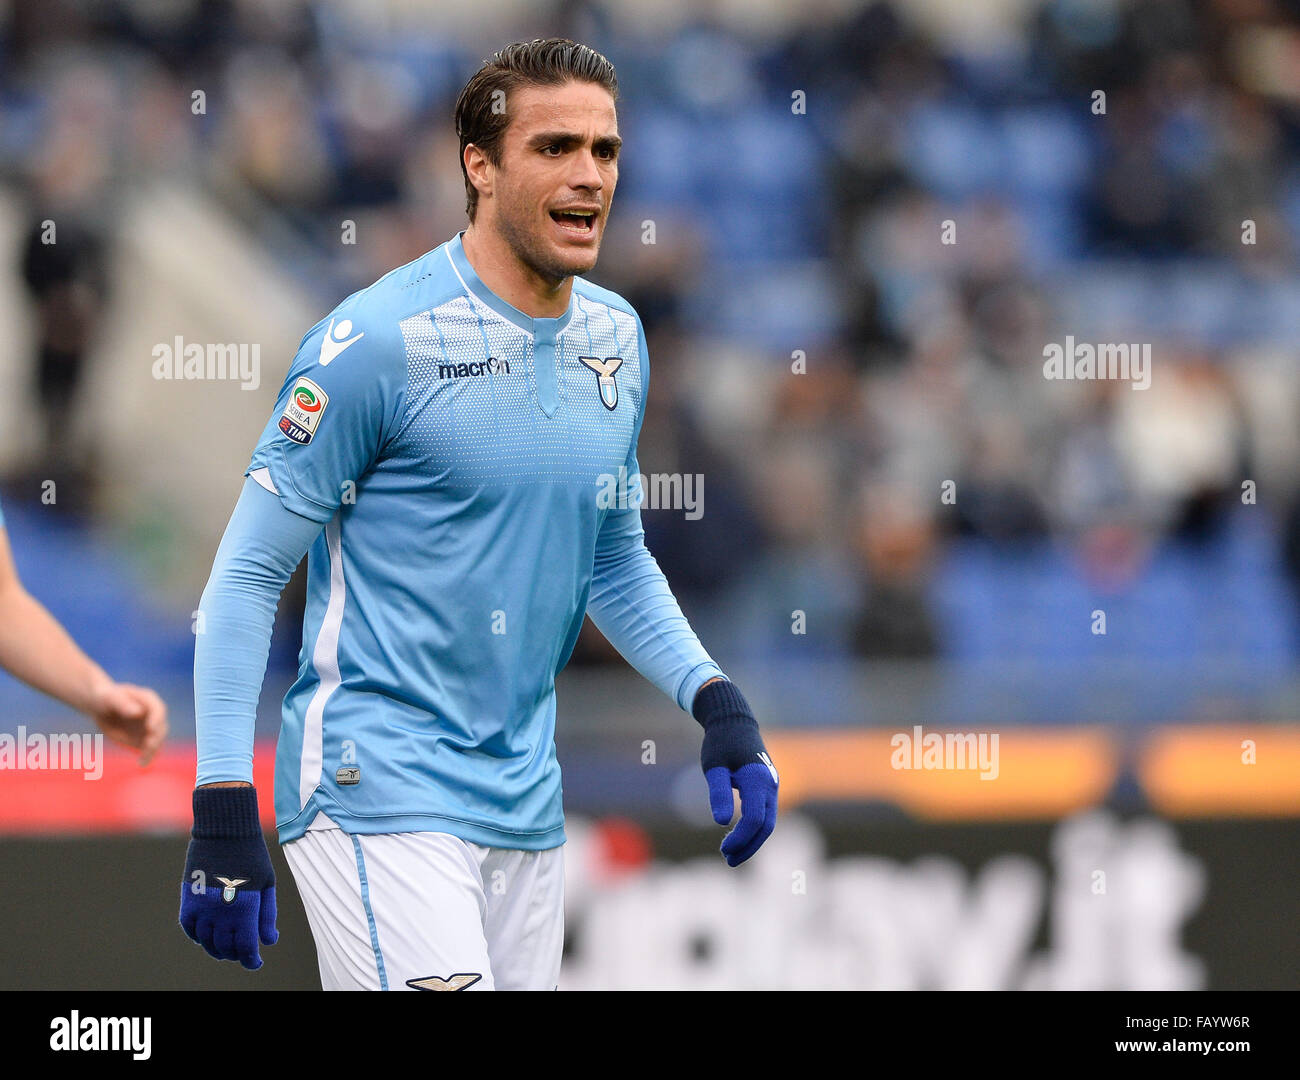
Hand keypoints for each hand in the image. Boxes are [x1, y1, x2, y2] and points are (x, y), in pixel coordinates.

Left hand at [87, 680, 167, 764]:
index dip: (157, 719)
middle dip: (156, 738)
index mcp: (148, 700)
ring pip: (157, 740)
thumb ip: (123, 704)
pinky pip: (149, 750)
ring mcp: (149, 728)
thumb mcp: (110, 698)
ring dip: (153, 750)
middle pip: (160, 727)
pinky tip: (142, 764)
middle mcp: (153, 715)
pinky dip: (147, 757)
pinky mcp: (143, 739)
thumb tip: (138, 712)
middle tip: (148, 747)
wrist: (100, 707)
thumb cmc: (104, 698)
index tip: (151, 728)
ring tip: (144, 760)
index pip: (158, 710)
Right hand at [180, 786, 277, 969]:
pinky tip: (208, 936)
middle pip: (226, 948)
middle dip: (236, 954)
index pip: (247, 947)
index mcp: (246, 907)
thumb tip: (268, 942)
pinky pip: (190, 929)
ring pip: (207, 942)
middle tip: (243, 953)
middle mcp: (222, 912)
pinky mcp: (188, 901)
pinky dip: (199, 937)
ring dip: (217, 949)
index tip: (256, 963)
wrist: (224, 830)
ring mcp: (203, 907)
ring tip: (226, 948)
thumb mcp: (267, 883)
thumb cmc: (252, 855)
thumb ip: (267, 915)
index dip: (251, 960)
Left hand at [693, 680, 778, 866]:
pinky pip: (765, 814)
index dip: (741, 838)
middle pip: (766, 826)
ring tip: (730, 854)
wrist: (734, 721)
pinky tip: (738, 837)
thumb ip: (718, 792)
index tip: (723, 849)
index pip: (755, 819)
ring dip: (752, 841)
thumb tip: (722, 822)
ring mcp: (772, 786)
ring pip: (768, 822)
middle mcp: (770, 785)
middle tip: (727, 859)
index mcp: (757, 780)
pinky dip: (754, 830)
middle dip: (748, 846)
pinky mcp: (768, 787)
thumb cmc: (720, 742)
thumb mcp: (714, 766)